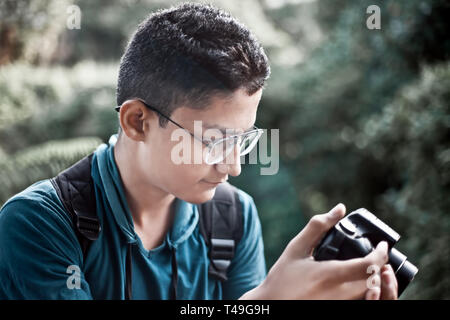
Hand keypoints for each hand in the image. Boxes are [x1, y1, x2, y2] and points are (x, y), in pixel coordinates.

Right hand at [242, 203, 396, 299]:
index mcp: (330, 275)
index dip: (381, 253)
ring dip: (375, 281)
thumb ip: (318, 227)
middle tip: (376, 256)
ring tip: (369, 270)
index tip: (381, 245)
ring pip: (371, 295)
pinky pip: (361, 303)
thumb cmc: (282, 278)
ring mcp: (341, 306)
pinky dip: (367, 294)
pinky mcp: (339, 311)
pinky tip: (360, 284)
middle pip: (375, 282)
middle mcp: (339, 295)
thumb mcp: (296, 248)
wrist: (271, 305)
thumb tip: (340, 209)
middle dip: (380, 267)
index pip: (369, 265)